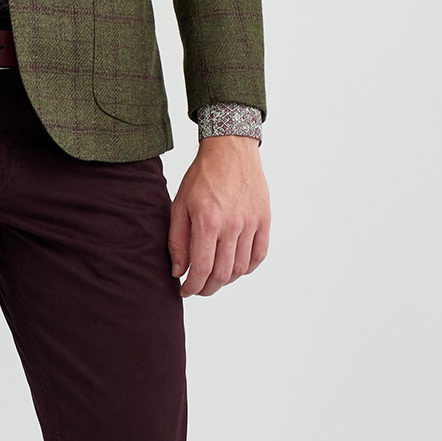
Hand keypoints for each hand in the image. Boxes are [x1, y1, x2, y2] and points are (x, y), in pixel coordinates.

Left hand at [169, 134, 268, 296]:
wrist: (230, 150)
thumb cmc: (202, 176)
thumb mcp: (180, 205)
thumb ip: (177, 241)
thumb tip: (178, 271)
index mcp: (208, 221)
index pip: (202, 268)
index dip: (192, 286)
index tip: (185, 290)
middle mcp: (232, 225)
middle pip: (223, 274)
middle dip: (207, 288)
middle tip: (198, 288)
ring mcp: (251, 223)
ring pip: (241, 268)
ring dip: (226, 280)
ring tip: (214, 278)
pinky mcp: (264, 219)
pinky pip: (259, 255)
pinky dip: (247, 268)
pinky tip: (235, 268)